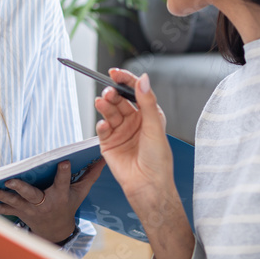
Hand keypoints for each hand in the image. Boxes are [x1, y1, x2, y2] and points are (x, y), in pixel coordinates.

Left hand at [0, 157, 104, 243]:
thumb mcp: (80, 192)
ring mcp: (30, 210)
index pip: (62, 182)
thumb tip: (103, 158)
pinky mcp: (20, 213)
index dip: (63, 173)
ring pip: (15, 203)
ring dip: (2, 197)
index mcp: (60, 196)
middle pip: (32, 195)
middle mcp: (44, 203)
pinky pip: (5, 212)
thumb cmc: (69, 205)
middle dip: (22, 189)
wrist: (56, 231)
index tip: (64, 162)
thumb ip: (90, 175)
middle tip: (11, 182)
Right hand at [95, 69, 174, 217]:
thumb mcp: (155, 126)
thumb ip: (147, 102)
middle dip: (112, 93)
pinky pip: (102, 129)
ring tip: (102, 102)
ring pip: (109, 112)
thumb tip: (143, 79)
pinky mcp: (109, 143)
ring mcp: (120, 131)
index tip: (115, 73)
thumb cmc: (158, 160)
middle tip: (108, 91)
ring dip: (105, 106)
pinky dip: (101, 124)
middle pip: (119, 100)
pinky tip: (105, 126)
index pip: (134, 92)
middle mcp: (133, 121)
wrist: (148, 185)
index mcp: (147, 115)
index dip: (125, 80)